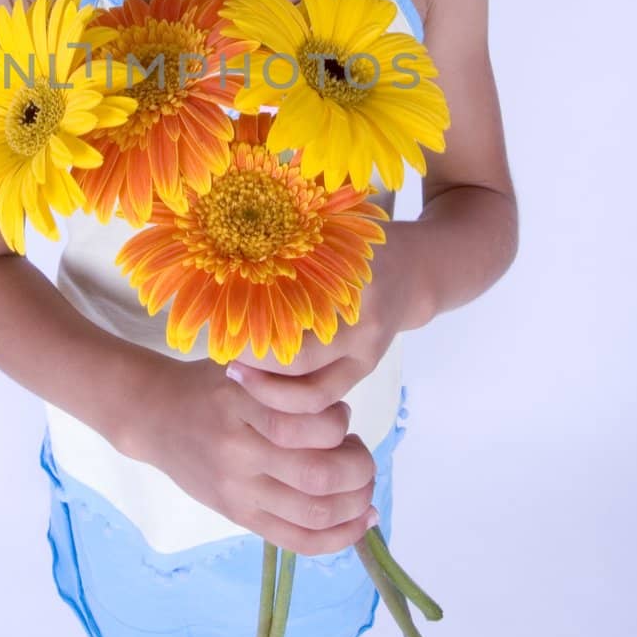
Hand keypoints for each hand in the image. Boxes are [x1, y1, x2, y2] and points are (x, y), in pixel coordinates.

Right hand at [132, 354, 377, 557]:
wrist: (154, 416)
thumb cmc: (207, 387)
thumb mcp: (244, 368)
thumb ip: (286, 386)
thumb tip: (344, 417)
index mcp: (241, 404)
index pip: (308, 422)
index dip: (339, 421)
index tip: (340, 414)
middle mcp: (238, 451)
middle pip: (317, 473)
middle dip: (358, 466)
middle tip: (358, 452)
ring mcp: (237, 490)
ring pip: (314, 511)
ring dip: (355, 500)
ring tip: (360, 483)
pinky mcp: (238, 516)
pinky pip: (297, 540)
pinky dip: (339, 536)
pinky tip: (360, 521)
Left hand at [228, 220, 419, 413]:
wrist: (415, 272)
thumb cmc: (359, 247)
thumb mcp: (330, 238)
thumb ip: (291, 251)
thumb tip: (225, 263)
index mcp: (353, 291)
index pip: (295, 328)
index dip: (254, 340)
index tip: (221, 332)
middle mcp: (363, 331)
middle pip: (302, 373)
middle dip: (259, 375)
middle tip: (226, 362)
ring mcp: (366, 357)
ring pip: (315, 397)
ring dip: (272, 396)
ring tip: (239, 377)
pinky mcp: (364, 371)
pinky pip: (325, 397)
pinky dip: (292, 398)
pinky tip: (264, 382)